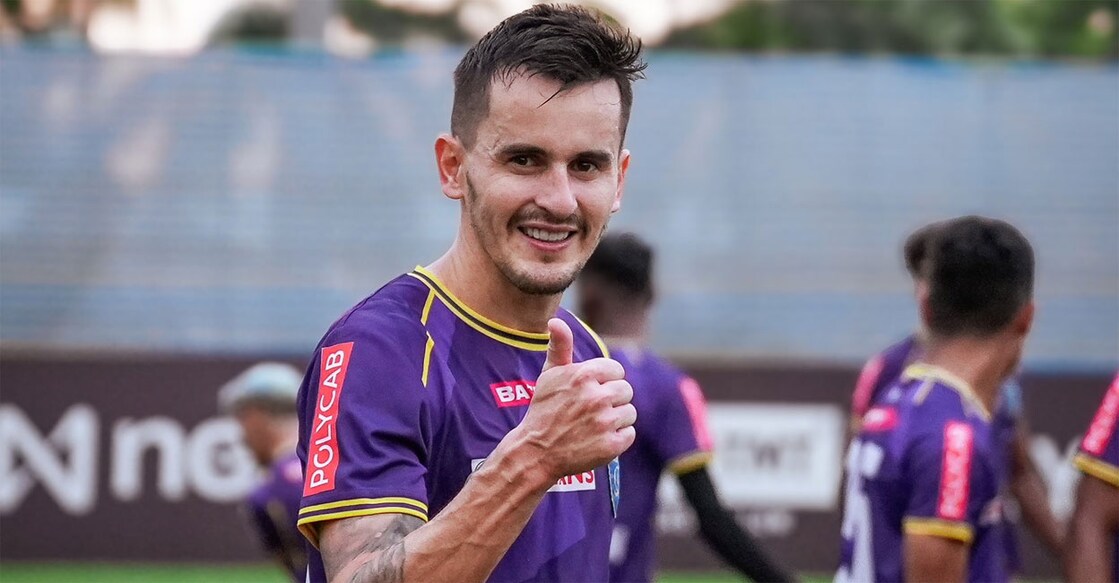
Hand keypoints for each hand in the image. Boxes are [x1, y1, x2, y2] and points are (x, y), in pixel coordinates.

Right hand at [515, 318, 635, 481]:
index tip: (591, 390)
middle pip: (626, 390)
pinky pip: (629, 434)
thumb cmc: (544, 410)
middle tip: (591, 410)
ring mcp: (605, 422)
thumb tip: (555, 321)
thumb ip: (559, 346)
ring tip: (594, 425)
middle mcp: (596, 397)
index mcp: (584, 375)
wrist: (536, 452)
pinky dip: (618, 438)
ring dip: (616, 419)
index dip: (605, 381)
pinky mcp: (611, 445)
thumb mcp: (549, 375)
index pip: (616, 371)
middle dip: (612, 399)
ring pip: (629, 412)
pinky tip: (599, 438)